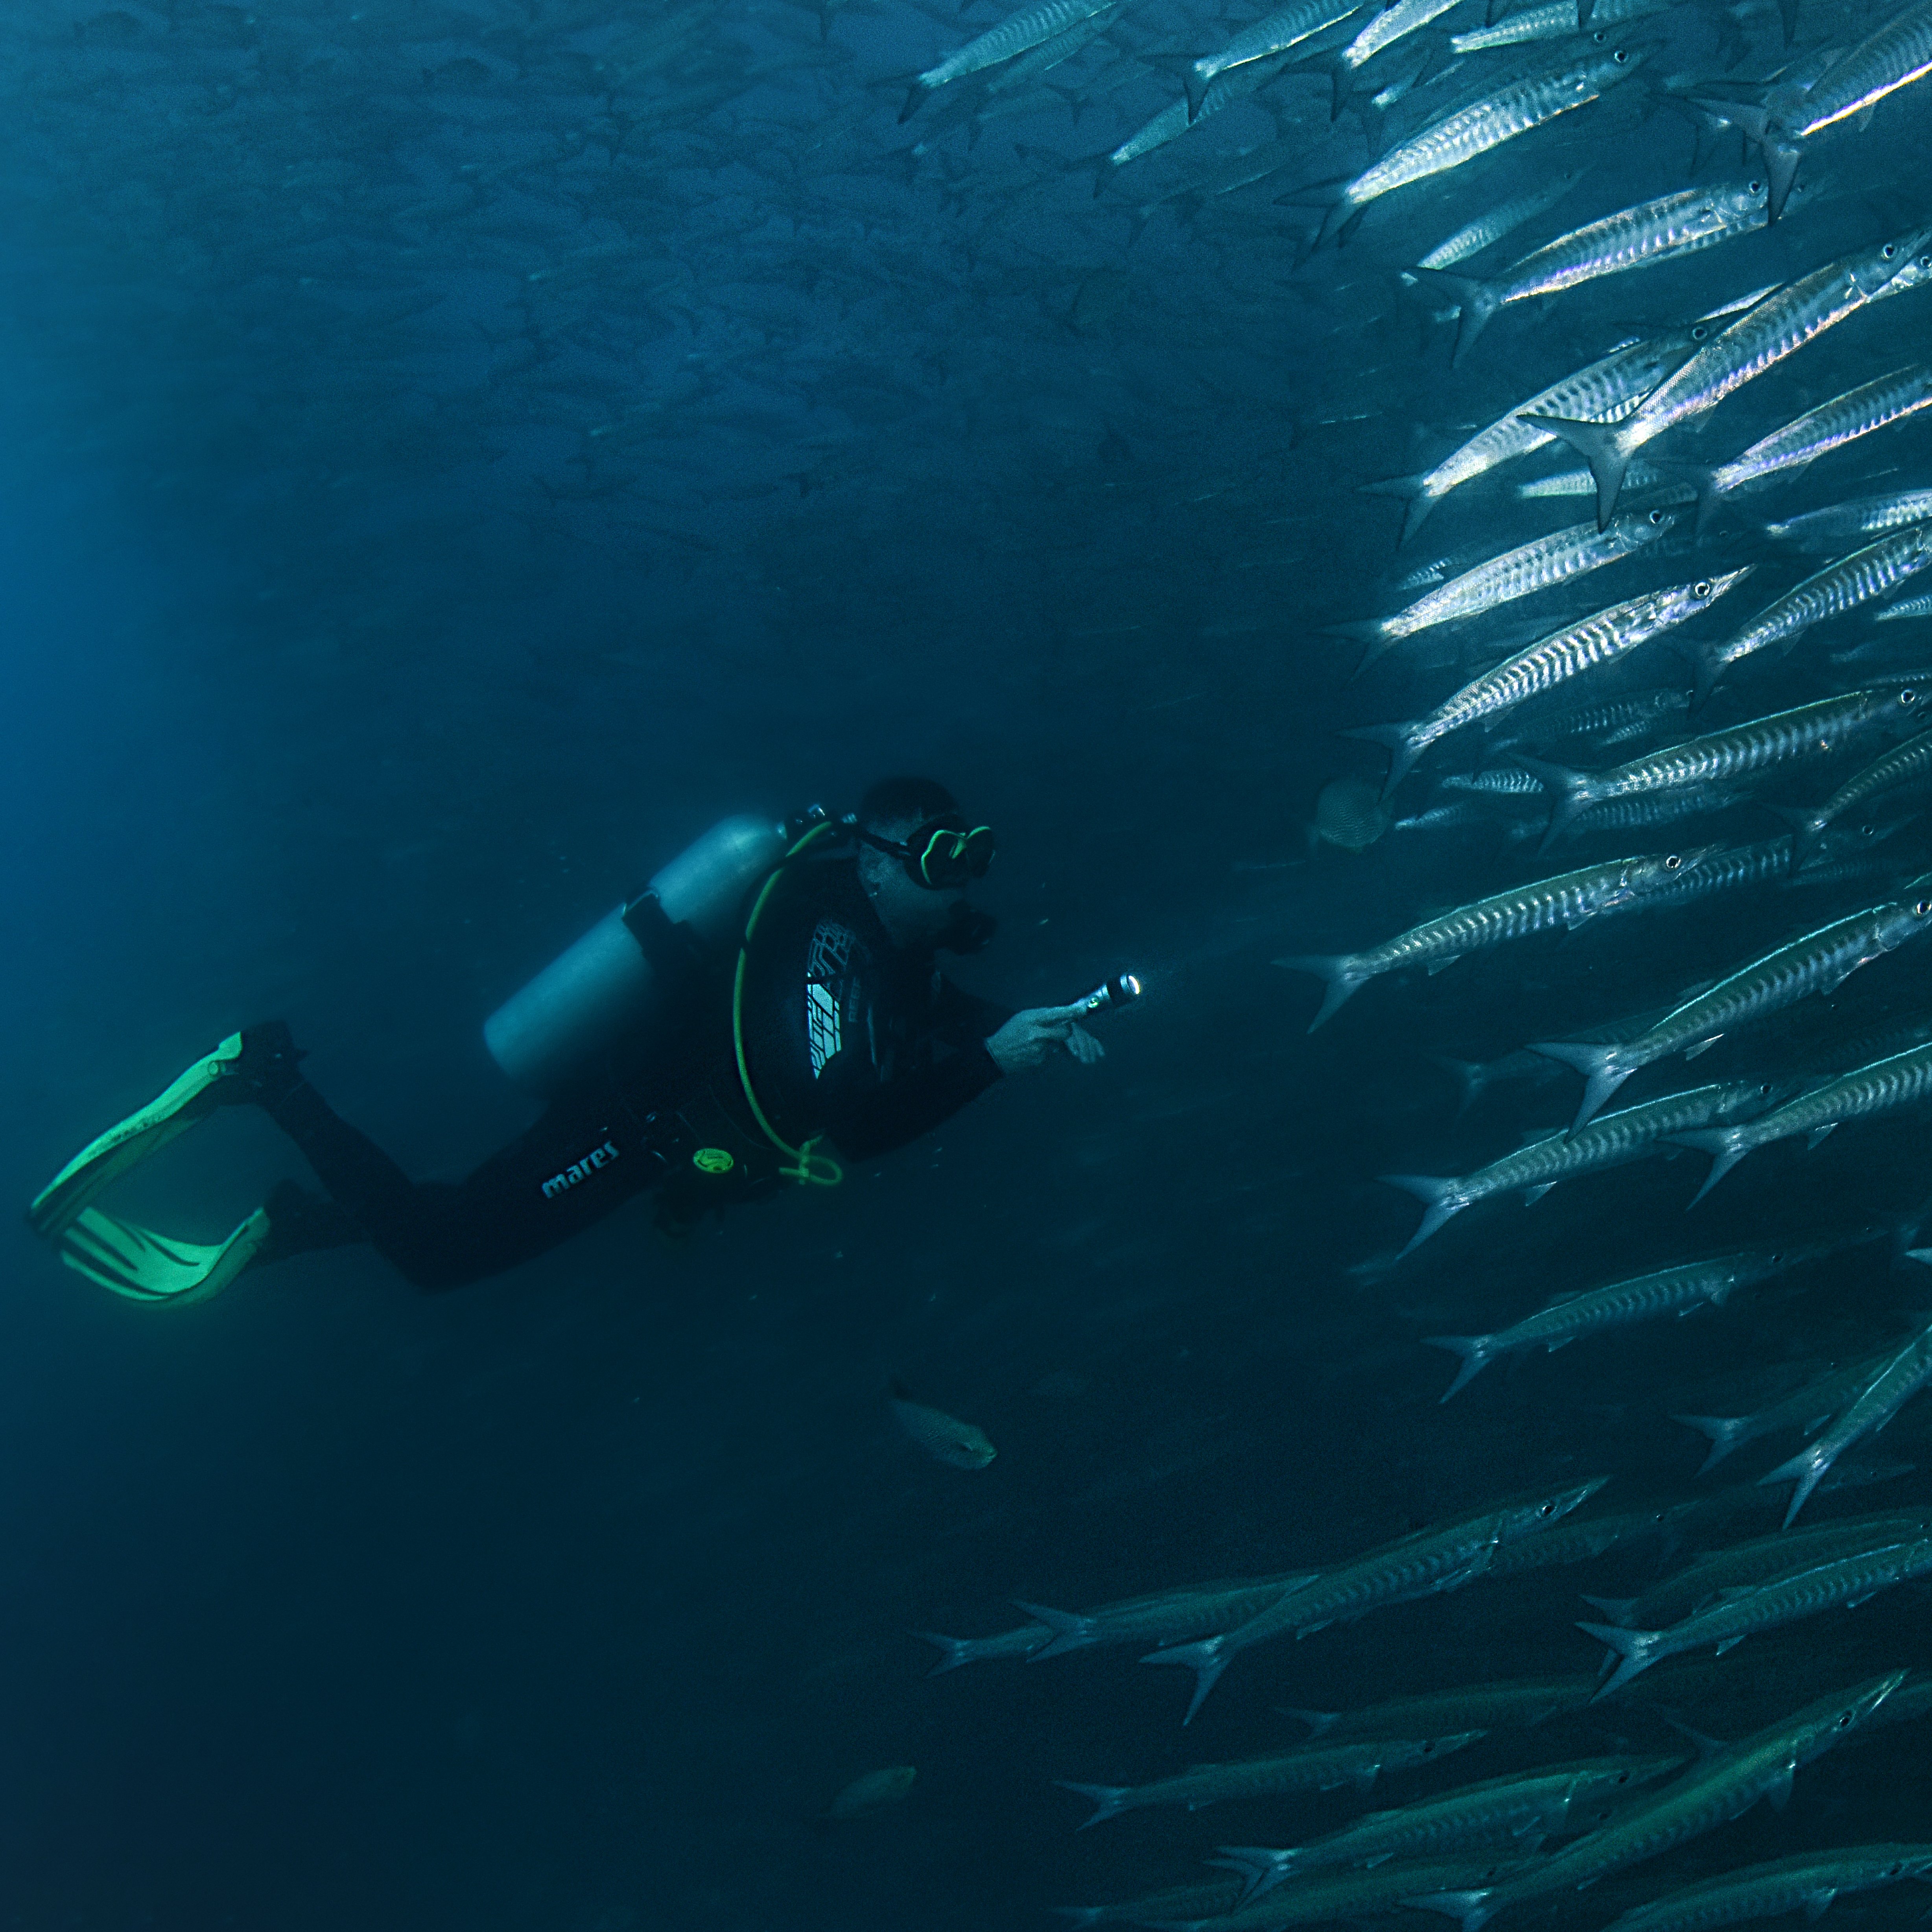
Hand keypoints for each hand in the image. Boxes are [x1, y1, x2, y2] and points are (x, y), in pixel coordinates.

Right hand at [986, 1005, 1106, 1072]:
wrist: (996, 1054)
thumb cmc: (1010, 1032)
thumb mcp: (1023, 1017)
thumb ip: (1043, 1015)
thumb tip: (1063, 1013)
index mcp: (1031, 1020)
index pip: (1055, 1014)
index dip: (1071, 1012)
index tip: (1082, 1009)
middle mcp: (1037, 1034)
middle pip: (1065, 1031)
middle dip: (1066, 1030)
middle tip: (1061, 1028)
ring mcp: (1039, 1050)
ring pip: (1058, 1043)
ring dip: (1052, 1041)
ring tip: (1034, 1041)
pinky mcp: (1040, 1061)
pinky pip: (1051, 1053)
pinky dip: (1045, 1050)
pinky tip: (1032, 1050)